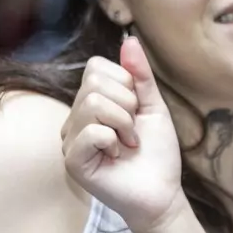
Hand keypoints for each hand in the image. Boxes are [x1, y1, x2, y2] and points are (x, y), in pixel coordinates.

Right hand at [61, 36, 184, 231]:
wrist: (162, 193)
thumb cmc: (157, 153)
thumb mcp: (153, 106)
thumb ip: (140, 75)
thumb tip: (130, 40)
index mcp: (92, 103)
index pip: (96, 67)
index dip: (125, 84)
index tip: (137, 111)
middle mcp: (75, 118)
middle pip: (94, 84)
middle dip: (127, 105)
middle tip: (133, 131)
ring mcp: (70, 139)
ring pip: (93, 104)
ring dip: (123, 124)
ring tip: (128, 144)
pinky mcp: (72, 160)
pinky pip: (91, 131)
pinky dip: (113, 141)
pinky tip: (117, 156)